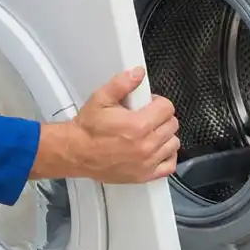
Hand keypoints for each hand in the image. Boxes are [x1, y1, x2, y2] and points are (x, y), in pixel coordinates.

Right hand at [30, 67, 179, 183]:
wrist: (76, 152)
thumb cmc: (88, 129)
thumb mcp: (101, 98)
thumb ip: (121, 84)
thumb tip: (138, 74)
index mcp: (138, 125)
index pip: (167, 108)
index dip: (158, 102)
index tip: (149, 104)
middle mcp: (145, 145)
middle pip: (172, 125)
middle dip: (161, 117)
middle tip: (147, 116)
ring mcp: (146, 162)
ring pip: (173, 143)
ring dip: (165, 135)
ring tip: (150, 132)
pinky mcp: (144, 175)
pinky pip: (169, 165)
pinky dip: (167, 156)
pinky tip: (157, 149)